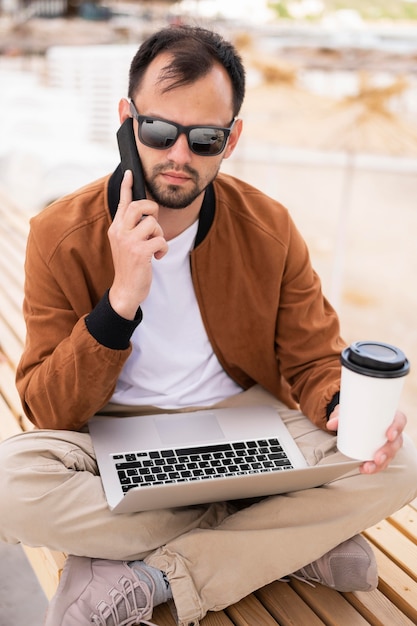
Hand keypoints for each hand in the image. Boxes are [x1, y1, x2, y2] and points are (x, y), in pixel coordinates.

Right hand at [108, 170, 167, 318]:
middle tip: (154, 222)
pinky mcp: (140, 252)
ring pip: (153, 224)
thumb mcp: (125, 243)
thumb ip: (130, 228)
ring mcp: (129, 242)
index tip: (130, 172)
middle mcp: (120, 232)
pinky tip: (157, 257)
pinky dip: (163, 249)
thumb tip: (143, 212)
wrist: (125, 290)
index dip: (126, 186)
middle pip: (139, 206)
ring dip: (159, 235)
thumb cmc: (129, 266)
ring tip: (154, 247)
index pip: (122, 203)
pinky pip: (160, 240)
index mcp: (116, 228)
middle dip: (152, 210)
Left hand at [327, 405, 405, 473]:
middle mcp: (391, 429)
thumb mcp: (349, 410)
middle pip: (396, 442)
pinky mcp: (381, 450)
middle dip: (387, 452)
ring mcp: (387, 441)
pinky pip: (382, 460)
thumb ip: (339, 416)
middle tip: (377, 457)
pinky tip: (365, 469)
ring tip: (368, 467)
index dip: (397, 428)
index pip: (399, 421)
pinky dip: (374, 466)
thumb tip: (331, 424)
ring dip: (380, 463)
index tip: (389, 435)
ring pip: (390, 454)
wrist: (354, 415)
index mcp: (390, 415)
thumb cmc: (357, 411)